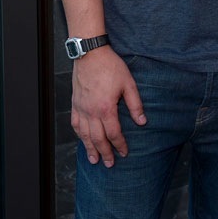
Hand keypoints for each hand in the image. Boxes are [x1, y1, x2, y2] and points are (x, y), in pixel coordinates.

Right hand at [70, 47, 145, 166]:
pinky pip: (75, 124)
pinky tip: (83, 140)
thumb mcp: (129, 84)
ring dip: (90, 148)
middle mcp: (91, 112)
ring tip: (94, 160)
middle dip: (105, 153)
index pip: (114, 133)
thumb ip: (135, 105)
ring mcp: (81, 108)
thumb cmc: (111, 67)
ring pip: (84, 134)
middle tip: (110, 164)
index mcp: (106, 108)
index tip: (125, 153)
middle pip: (98, 138)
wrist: (90, 54)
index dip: (120, 145)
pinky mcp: (75, 103)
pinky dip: (79, 135)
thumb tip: (142, 122)